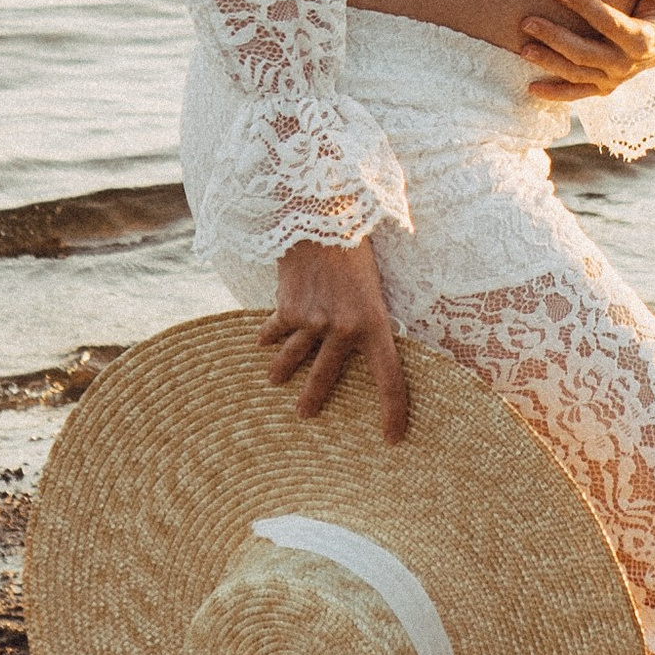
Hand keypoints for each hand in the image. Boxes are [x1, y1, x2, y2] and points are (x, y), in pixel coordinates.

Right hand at [259, 233, 408, 433]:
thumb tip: (372, 337)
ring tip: (275, 381)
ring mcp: (312, 322)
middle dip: (313, 401)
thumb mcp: (376, 285)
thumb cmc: (358, 248)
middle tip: (305, 415)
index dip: (393, 412)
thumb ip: (371, 315)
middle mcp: (343, 329)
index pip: (390, 379)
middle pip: (326, 379)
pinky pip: (274, 331)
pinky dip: (268, 336)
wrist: (323, 215)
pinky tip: (261, 342)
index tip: (391, 439)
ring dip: (281, 372)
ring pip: (292, 360)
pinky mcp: (286, 309)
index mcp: (376, 324)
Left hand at [521, 0, 654, 103]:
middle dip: (555, 38)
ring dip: (549, 62)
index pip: (609, 23)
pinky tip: (531, 89)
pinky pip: (577, 93)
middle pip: (585, 53)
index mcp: (643, 39)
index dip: (584, 7)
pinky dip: (555, 93)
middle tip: (528, 22)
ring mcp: (615, 78)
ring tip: (523, 48)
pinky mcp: (606, 87)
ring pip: (576, 74)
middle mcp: (628, 64)